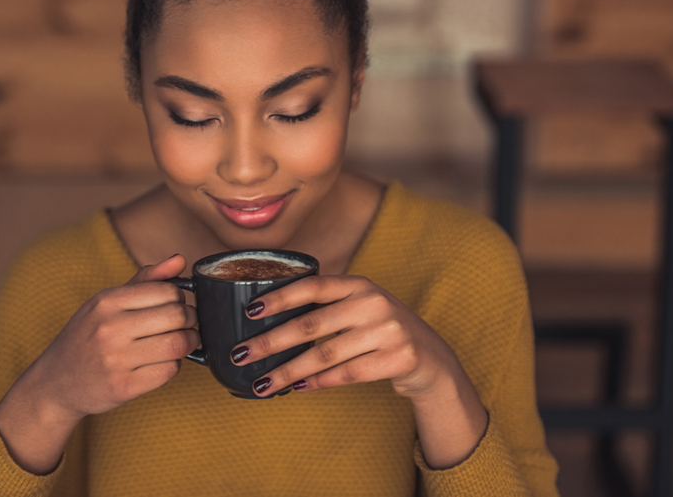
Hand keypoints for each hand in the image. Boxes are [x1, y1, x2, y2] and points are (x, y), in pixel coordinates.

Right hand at [0, 254, 198, 472]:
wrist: (54, 383)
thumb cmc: (87, 337)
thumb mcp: (106, 303)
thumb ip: (145, 280)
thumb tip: (180, 260)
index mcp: (107, 301)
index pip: (167, 290)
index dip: (180, 297)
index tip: (175, 305)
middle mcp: (109, 328)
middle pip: (177, 316)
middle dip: (189, 320)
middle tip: (184, 325)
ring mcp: (116, 360)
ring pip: (178, 344)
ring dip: (188, 343)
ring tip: (181, 342)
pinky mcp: (124, 387)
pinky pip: (169, 371)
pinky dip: (173, 366)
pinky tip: (161, 362)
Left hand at [230, 275, 457, 398]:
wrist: (431, 359)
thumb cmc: (381, 331)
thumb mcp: (360, 307)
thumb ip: (327, 307)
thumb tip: (268, 320)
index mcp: (359, 284)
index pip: (312, 286)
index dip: (280, 297)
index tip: (250, 311)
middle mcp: (373, 303)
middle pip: (310, 325)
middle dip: (270, 342)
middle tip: (241, 355)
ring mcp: (388, 331)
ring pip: (325, 356)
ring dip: (288, 372)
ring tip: (262, 384)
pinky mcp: (398, 359)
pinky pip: (346, 375)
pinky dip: (318, 383)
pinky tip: (297, 388)